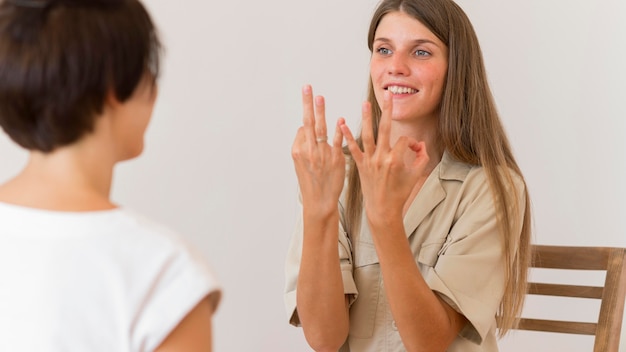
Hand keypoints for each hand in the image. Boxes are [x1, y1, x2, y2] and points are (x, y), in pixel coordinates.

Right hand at [291, 85, 345, 216]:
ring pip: (320, 129)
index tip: (311, 119)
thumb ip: (303, 146)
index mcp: (297, 151)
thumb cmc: (311, 183)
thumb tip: (305, 130)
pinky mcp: (335, 160)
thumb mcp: (300, 164)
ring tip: (320, 96)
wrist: (319, 202)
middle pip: (307, 123)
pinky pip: (336, 142)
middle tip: (307, 87)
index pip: (303, 129)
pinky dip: (339, 130)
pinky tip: (340, 119)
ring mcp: (321, 155)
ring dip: (320, 111)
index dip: (308, 124)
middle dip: (306, 103)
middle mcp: (308, 151)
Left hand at [340, 91, 429, 221]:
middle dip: (388, 111)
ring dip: (366, 118)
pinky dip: (347, 137)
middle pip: (385, 130)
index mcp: (396, 161)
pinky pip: (352, 149)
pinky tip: (341, 124)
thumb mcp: (416, 176)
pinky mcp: (360, 165)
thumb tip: (420, 144)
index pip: (404, 141)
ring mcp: (369, 161)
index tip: (412, 150)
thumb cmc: (400, 194)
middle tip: (388, 95)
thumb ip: (422, 158)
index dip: (410, 143)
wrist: (382, 210)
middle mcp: (382, 159)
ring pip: (368, 135)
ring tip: (365, 103)